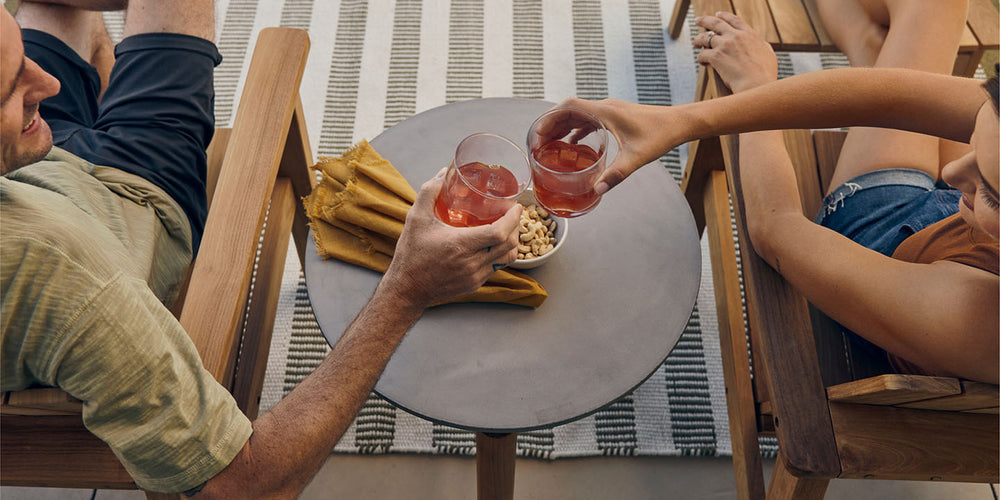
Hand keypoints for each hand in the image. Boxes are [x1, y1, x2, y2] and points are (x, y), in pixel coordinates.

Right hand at [379, 169, 521, 310]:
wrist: (407, 289)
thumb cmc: (411, 254)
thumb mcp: (415, 218)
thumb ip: (429, 192)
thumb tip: (443, 173)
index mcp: (460, 245)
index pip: (499, 233)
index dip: (513, 219)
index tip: (516, 207)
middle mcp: (471, 263)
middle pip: (508, 245)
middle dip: (516, 227)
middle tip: (513, 214)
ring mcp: (475, 276)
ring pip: (506, 258)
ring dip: (511, 242)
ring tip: (507, 228)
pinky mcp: (474, 284)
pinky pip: (496, 267)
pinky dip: (500, 254)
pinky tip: (493, 244)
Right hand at [548, 97, 686, 194]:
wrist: (679, 123)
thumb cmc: (660, 135)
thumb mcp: (636, 157)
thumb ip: (615, 175)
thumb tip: (596, 191)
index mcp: (605, 112)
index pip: (568, 107)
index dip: (550, 118)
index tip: (538, 133)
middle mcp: (604, 108)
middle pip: (568, 111)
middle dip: (550, 126)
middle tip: (538, 144)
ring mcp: (609, 112)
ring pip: (577, 115)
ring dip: (561, 127)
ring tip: (549, 145)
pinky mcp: (615, 117)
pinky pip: (588, 120)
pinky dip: (576, 130)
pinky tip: (572, 145)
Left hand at [693, 12, 777, 93]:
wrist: (756, 85)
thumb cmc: (765, 74)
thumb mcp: (768, 54)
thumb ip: (762, 46)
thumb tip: (760, 44)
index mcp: (749, 34)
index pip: (733, 20)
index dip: (723, 16)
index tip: (717, 15)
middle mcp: (736, 36)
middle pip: (715, 23)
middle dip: (704, 20)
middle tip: (698, 20)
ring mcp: (725, 45)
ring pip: (705, 38)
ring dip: (698, 40)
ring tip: (695, 43)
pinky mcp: (716, 56)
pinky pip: (702, 54)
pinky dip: (700, 58)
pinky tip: (702, 61)